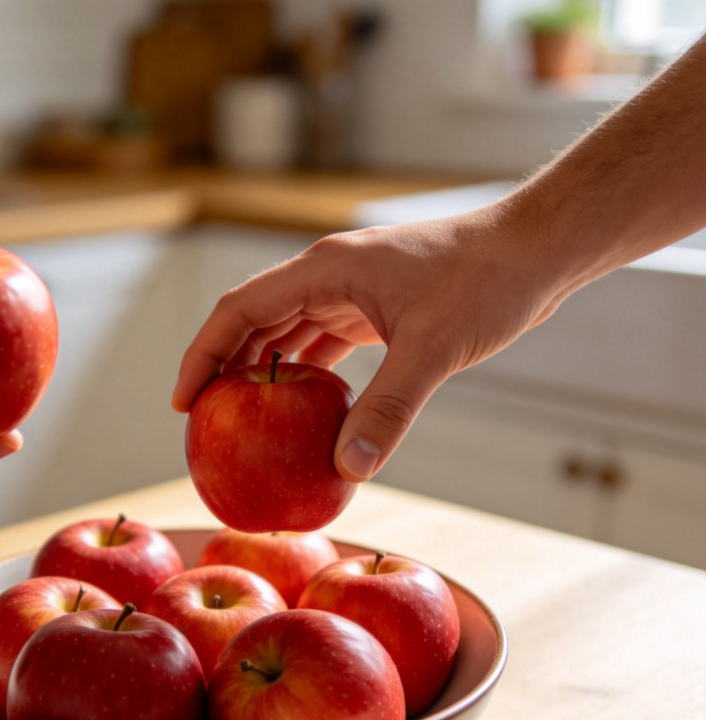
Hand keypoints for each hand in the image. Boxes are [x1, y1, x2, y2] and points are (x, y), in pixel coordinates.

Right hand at [172, 209, 564, 480]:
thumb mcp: (433, 347)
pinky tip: (300, 411)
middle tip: (204, 422)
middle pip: (254, 322)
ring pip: (286, 334)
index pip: (240, 309)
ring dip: (262, 375)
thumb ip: (389, 408)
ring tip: (241, 421)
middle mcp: (328, 275)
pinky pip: (322, 345)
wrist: (537, 250)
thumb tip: (350, 470)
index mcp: (325, 268)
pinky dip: (305, 378)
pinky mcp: (375, 309)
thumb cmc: (488, 280)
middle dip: (223, 369)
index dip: (202, 354)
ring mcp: (351, 291)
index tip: (183, 401)